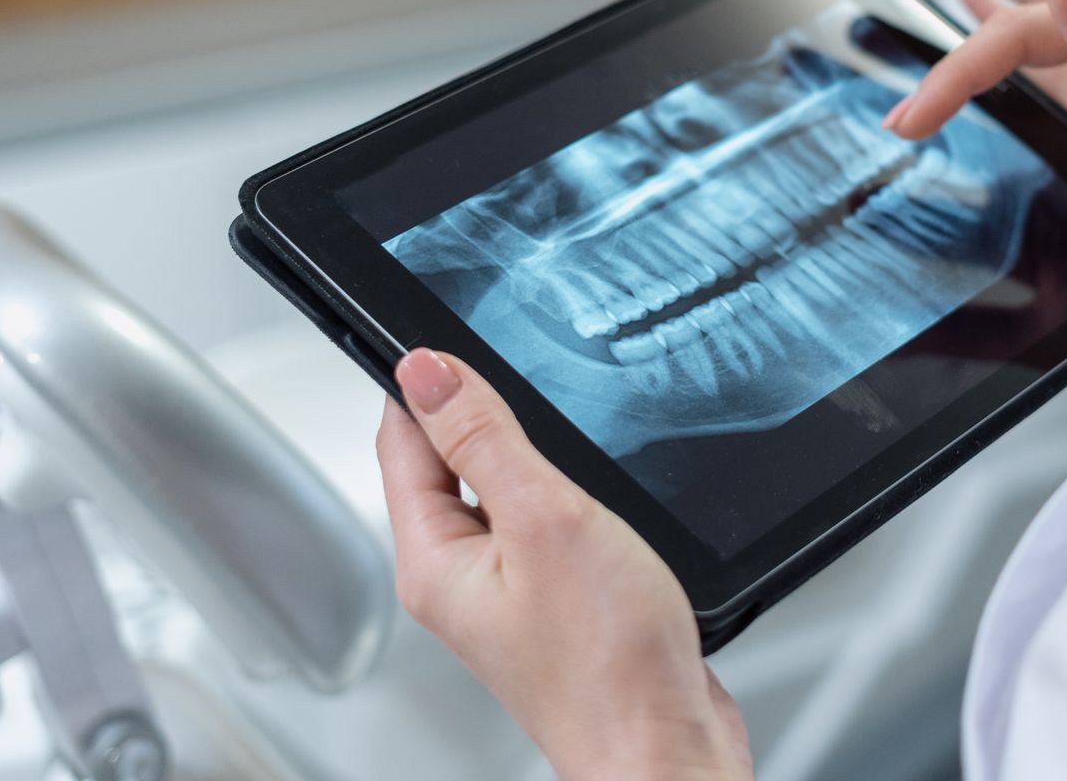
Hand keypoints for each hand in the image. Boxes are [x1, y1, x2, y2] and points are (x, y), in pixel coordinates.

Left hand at [377, 348, 751, 780]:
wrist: (665, 748)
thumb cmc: (608, 663)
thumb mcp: (544, 519)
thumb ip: (483, 439)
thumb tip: (426, 370)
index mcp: (434, 560)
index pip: (401, 441)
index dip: (422, 379)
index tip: (448, 328)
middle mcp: (461, 580)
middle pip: (446, 463)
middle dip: (474, 407)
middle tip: (511, 356)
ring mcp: (509, 595)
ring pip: (500, 492)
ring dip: (525, 449)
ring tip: (559, 414)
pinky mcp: (558, 605)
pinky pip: (542, 525)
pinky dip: (562, 492)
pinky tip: (597, 483)